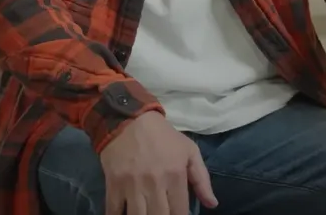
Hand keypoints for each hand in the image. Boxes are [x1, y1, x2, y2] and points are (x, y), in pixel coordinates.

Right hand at [99, 111, 217, 214]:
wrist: (129, 120)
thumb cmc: (163, 136)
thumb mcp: (189, 151)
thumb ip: (202, 179)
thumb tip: (212, 204)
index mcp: (175, 175)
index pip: (180, 212)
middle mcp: (155, 184)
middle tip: (162, 213)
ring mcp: (132, 185)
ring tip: (147, 214)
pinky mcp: (113, 184)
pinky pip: (113, 211)